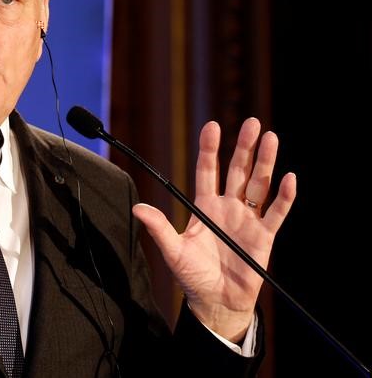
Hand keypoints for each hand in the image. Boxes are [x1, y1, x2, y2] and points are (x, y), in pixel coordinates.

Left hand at [132, 118, 295, 341]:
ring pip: (259, 185)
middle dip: (244, 147)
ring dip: (265, 162)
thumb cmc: (193, 276)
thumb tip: (138, 209)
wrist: (216, 302)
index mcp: (205, 206)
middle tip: (252, 123)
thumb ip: (159, 229)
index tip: (212, 125)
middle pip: (238, 171)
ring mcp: (248, 220)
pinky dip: (283, 196)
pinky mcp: (264, 236)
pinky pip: (276, 212)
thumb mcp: (173, 252)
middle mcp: (228, 207)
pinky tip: (288, 177)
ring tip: (271, 138)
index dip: (210, 148)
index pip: (208, 169)